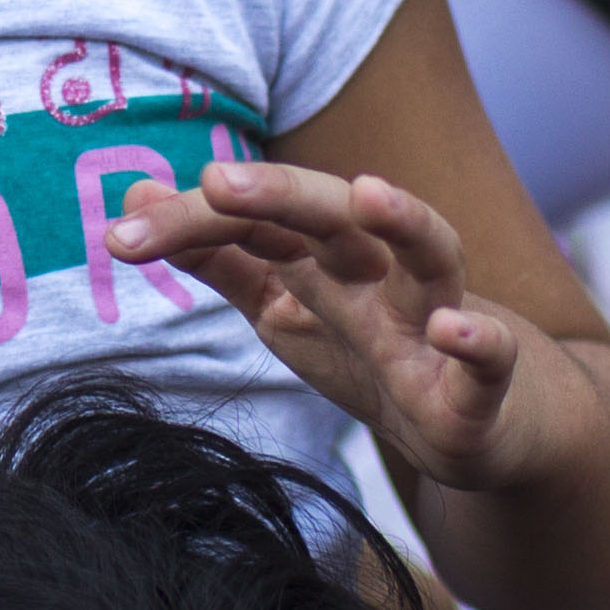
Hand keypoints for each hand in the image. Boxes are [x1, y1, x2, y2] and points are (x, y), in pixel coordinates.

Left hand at [106, 160, 548, 494]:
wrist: (490, 429)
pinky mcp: (480, 391)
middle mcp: (383, 278)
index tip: (120, 236)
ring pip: (434, 258)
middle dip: (284, 193)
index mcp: (327, 261)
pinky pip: (490, 360)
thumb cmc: (377, 355)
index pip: (256, 222)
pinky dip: (478, 342)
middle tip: (222, 180)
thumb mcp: (287, 309)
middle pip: (339, 217)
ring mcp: (436, 327)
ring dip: (409, 223)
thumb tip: (132, 199)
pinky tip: (453, 330)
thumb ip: (219, 258)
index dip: (191, 223)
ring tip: (370, 195)